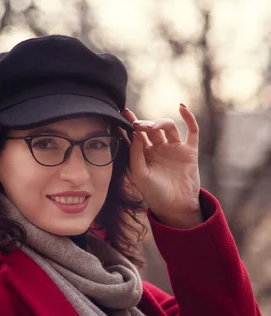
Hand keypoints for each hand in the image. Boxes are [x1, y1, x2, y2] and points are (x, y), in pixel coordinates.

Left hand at [122, 105, 201, 228]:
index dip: (130, 123)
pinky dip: (189, 118)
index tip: (122, 113)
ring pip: (168, 127)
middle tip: (137, 124)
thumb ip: (135, 154)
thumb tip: (134, 133)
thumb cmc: (154, 195)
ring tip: (151, 127)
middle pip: (151, 128)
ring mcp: (175, 149)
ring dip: (160, 123)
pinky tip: (181, 108)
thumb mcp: (139, 175)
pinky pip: (192, 131)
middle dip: (144, 124)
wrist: (175, 208)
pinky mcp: (190, 151)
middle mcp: (159, 149)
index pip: (136, 134)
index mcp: (145, 155)